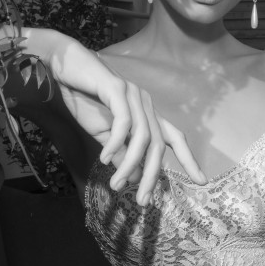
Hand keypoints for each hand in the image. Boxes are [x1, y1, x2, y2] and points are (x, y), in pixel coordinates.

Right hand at [48, 34, 205, 203]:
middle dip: (152, 175)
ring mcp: (133, 95)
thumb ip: (119, 154)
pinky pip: (123, 122)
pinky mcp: (117, 88)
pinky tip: (103, 159)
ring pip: (142, 137)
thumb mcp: (102, 134)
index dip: (189, 159)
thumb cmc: (83, 97)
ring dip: (130, 165)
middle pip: (158, 145)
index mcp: (146, 113)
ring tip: (115, 184)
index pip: (174, 138)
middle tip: (142, 200)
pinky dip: (115, 144)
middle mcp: (145, 103)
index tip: (201, 181)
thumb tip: (132, 179)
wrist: (63, 65)